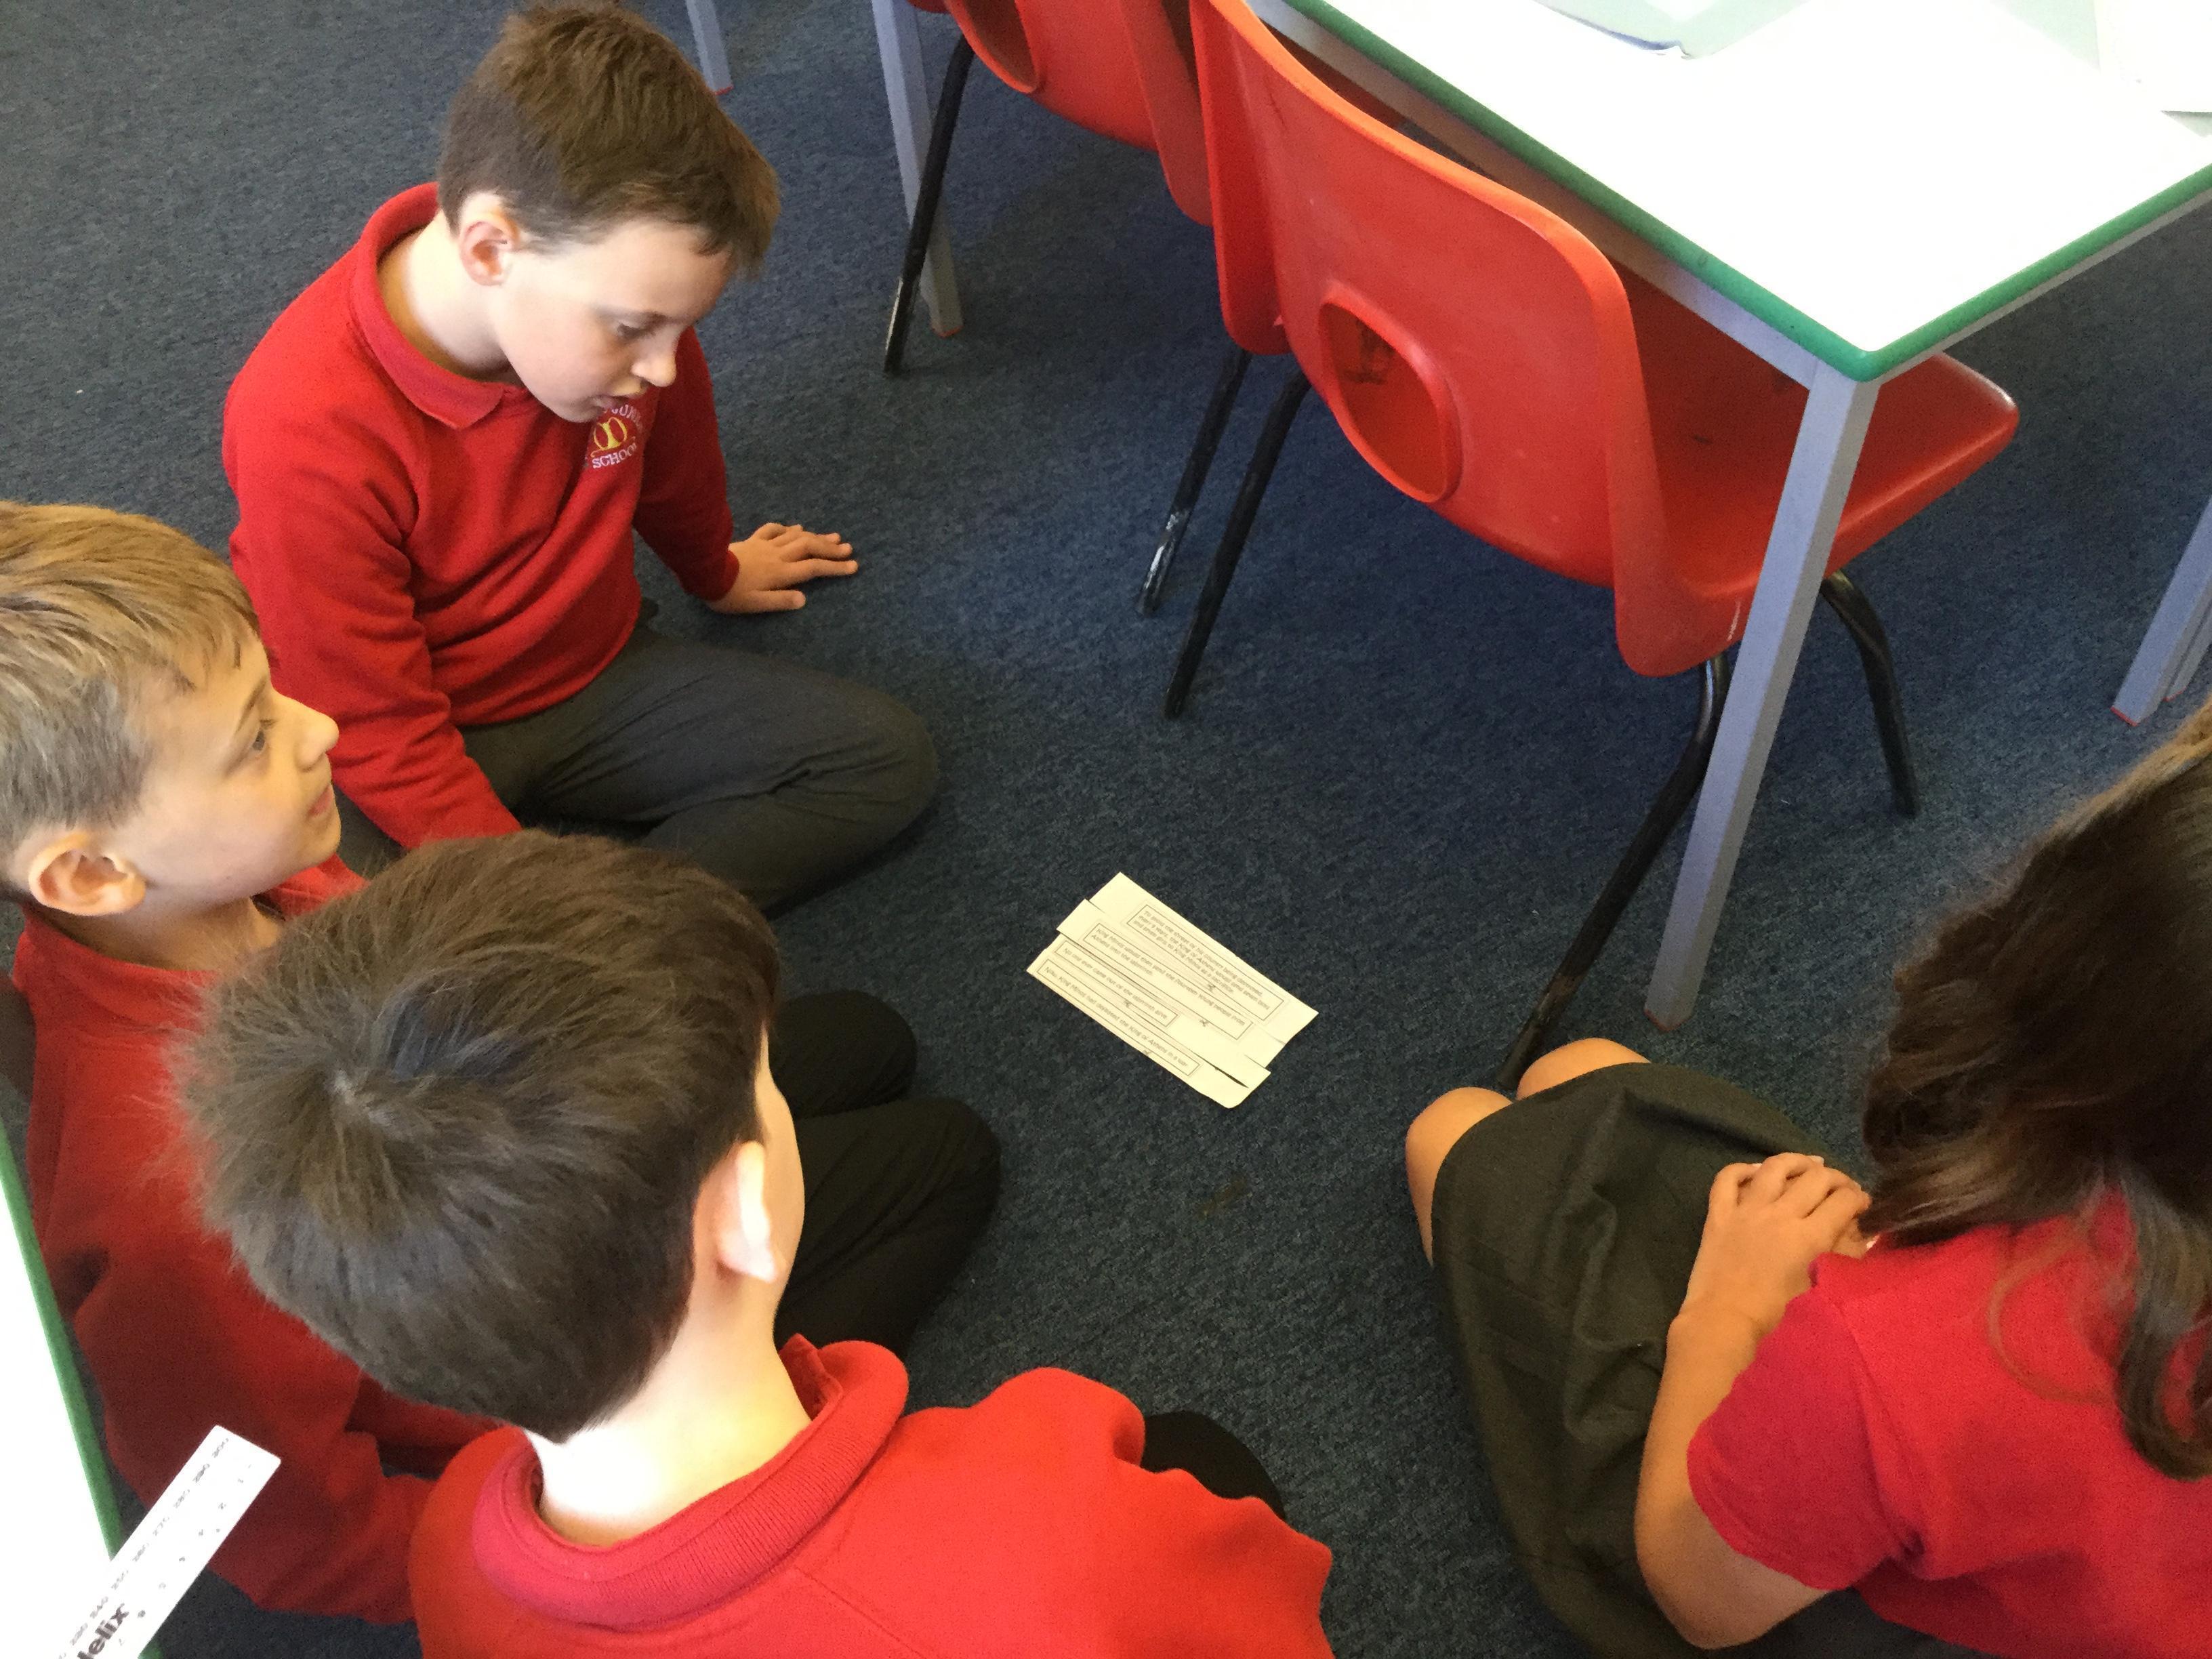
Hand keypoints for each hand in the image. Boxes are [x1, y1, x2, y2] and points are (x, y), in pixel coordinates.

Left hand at [707, 522, 858, 613]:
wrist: (703, 570)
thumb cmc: (729, 593)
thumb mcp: (755, 604)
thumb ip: (780, 601)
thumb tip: (804, 598)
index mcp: (780, 573)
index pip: (814, 569)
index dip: (835, 567)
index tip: (853, 566)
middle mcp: (777, 556)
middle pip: (809, 547)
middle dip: (830, 548)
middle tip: (848, 548)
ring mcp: (765, 545)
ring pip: (796, 537)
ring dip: (816, 536)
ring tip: (833, 536)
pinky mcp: (753, 540)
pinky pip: (774, 530)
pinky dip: (788, 528)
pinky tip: (795, 528)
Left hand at [1677, 1154, 1868, 1340]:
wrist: (1724, 1320)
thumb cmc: (1776, 1312)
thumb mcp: (1818, 1284)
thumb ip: (1840, 1253)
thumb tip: (1857, 1230)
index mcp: (1808, 1236)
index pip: (1843, 1202)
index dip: (1859, 1197)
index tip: (1863, 1202)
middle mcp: (1779, 1214)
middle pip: (1815, 1179)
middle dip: (1837, 1178)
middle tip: (1843, 1187)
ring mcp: (1745, 1210)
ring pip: (1774, 1167)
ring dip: (1796, 1161)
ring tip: (1810, 1164)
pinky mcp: (1718, 1213)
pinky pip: (1728, 1179)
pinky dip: (1743, 1169)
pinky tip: (1757, 1171)